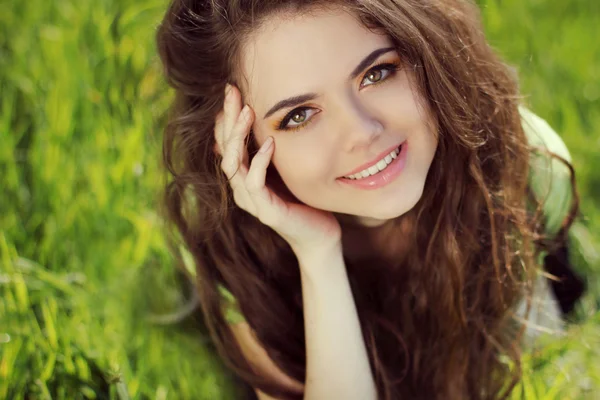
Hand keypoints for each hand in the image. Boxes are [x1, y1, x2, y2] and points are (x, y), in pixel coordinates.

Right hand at [214, 84, 341, 263]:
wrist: (320, 235)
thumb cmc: (303, 200)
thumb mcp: (285, 169)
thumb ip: (271, 151)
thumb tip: (268, 121)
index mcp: (244, 177)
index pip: (226, 142)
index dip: (226, 117)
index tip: (231, 89)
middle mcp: (241, 188)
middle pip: (224, 149)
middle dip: (228, 118)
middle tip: (232, 91)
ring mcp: (251, 201)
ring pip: (233, 164)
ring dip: (238, 136)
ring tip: (247, 111)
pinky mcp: (266, 211)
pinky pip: (254, 182)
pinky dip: (259, 161)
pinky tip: (270, 143)